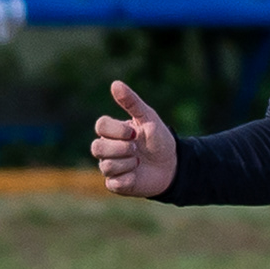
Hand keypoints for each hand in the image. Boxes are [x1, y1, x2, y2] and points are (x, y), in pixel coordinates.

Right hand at [91, 81, 175, 197]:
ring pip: (105, 166)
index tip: (135, 133)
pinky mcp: (115, 184)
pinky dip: (129, 178)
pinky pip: (114, 183)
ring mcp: (110, 167)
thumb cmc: (159, 140)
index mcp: (112, 132)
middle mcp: (107, 149)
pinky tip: (137, 174)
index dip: (117, 130)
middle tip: (137, 149)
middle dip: (121, 148)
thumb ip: (132, 102)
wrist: (172, 166)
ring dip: (127, 163)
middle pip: (97, 148)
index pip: (100, 126)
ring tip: (139, 161)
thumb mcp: (148, 118)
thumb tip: (115, 84)